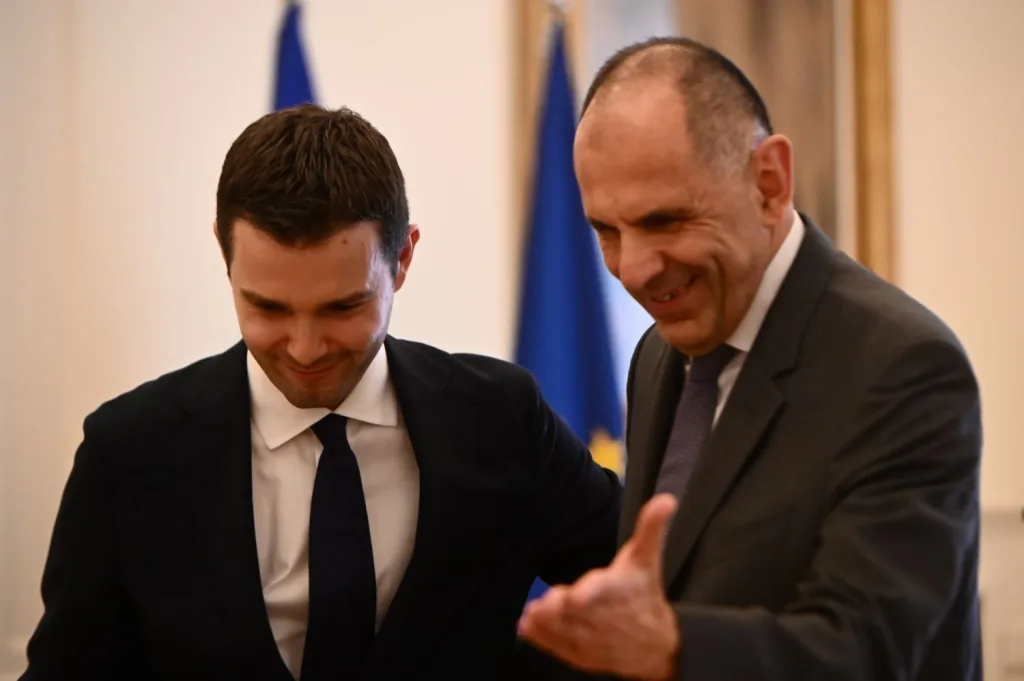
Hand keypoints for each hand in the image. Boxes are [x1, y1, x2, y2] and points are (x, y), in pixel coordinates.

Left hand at [518, 493, 680, 679]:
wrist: (657, 645)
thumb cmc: (645, 593)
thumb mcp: (647, 559)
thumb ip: (651, 528)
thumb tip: (667, 499)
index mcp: (622, 592)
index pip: (605, 592)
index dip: (590, 593)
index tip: (575, 596)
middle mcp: (609, 619)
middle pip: (581, 614)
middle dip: (562, 608)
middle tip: (547, 601)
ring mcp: (596, 640)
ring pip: (568, 632)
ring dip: (548, 624)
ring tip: (532, 614)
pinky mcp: (584, 655)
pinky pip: (560, 648)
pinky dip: (542, 639)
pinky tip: (526, 627)